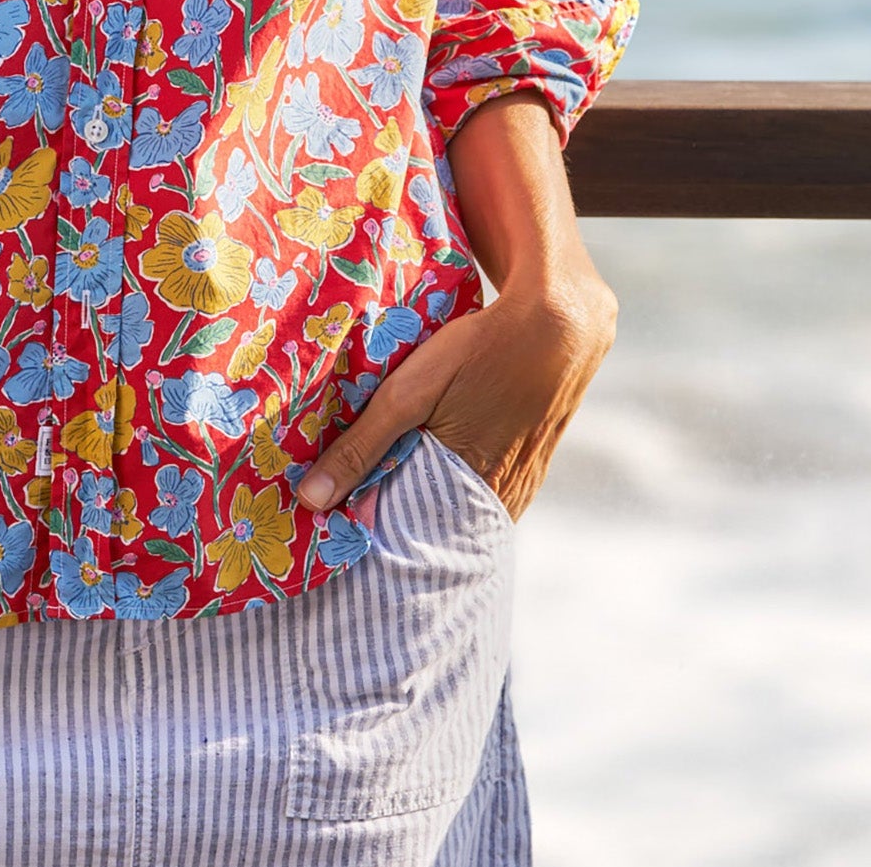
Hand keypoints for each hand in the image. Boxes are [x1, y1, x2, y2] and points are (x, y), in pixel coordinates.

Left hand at [296, 267, 616, 520]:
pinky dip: (459, 489)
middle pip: (438, 532)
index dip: (376, 541)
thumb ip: (363, 445)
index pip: (412, 543)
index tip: (338, 540)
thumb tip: (312, 500)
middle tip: (354, 521)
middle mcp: (500, 500)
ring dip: (430, 506)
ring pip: (463, 512)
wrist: (558, 326)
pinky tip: (437, 469)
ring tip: (388, 495)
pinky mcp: (532, 463)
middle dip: (400, 527)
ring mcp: (522, 484)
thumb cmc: (480, 353)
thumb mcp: (410, 392)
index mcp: (469, 492)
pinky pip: (487, 493)